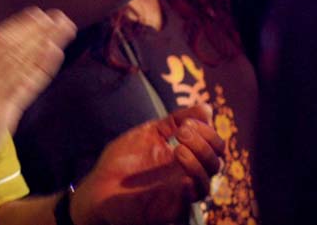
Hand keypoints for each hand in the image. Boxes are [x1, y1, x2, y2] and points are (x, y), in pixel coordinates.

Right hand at [0, 8, 75, 185]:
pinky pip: (25, 85)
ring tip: (64, 29)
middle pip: (12, 46)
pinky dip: (41, 67)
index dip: (20, 26)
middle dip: (38, 29)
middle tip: (59, 16)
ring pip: (21, 60)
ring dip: (45, 41)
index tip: (37, 15)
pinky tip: (55, 53)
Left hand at [71, 104, 224, 224]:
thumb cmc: (122, 162)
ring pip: (209, 180)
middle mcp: (186, 173)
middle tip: (182, 132)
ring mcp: (181, 191)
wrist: (99, 189)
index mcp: (184, 154)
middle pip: (217, 160)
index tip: (187, 121)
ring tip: (178, 150)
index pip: (213, 144)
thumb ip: (175, 121)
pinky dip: (193, 185)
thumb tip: (207, 108)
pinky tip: (182, 177)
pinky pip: (194, 200)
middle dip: (205, 142)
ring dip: (198, 161)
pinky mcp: (173, 208)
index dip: (207, 130)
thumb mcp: (148, 134)